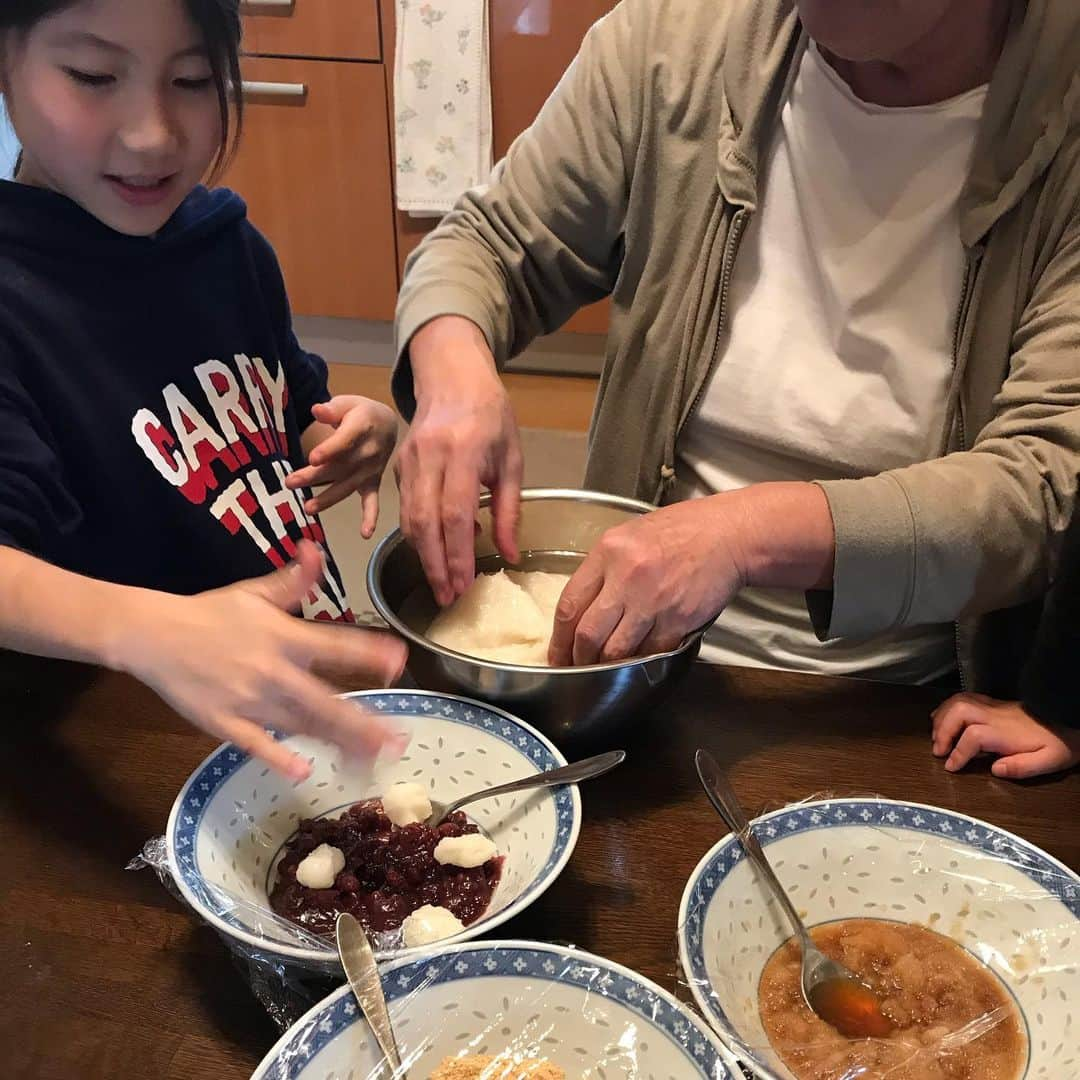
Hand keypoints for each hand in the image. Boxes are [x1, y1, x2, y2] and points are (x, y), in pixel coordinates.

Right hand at [116, 542, 408, 779]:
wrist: (154, 635)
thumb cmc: (211, 613)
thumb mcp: (254, 592)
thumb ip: (292, 580)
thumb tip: (316, 551)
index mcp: (283, 636)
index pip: (334, 645)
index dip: (368, 652)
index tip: (399, 660)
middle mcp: (272, 671)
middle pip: (324, 700)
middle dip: (362, 722)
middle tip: (395, 739)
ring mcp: (249, 701)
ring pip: (300, 726)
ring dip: (336, 742)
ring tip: (369, 758)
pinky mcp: (224, 724)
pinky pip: (256, 744)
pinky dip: (278, 757)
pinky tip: (302, 770)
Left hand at [287, 396, 397, 537]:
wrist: (387, 424)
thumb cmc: (360, 413)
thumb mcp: (348, 403)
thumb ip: (332, 408)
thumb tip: (317, 410)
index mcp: (361, 429)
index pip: (344, 442)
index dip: (330, 450)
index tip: (312, 459)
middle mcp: (367, 452)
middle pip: (339, 466)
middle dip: (315, 476)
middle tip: (289, 482)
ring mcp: (370, 471)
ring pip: (347, 485)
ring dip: (328, 498)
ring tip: (308, 507)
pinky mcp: (371, 483)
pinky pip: (372, 501)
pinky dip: (370, 517)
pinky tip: (365, 534)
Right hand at [395, 316, 523, 605]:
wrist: (453, 379)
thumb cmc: (491, 418)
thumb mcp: (512, 460)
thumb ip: (509, 510)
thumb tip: (510, 556)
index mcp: (463, 452)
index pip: (455, 514)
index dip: (458, 554)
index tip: (464, 584)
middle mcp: (429, 457)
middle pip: (425, 522)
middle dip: (435, 565)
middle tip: (447, 597)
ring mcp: (407, 461)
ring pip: (408, 519)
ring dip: (423, 556)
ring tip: (441, 585)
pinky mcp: (397, 466)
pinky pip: (404, 509)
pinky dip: (417, 536)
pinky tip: (435, 554)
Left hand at [548, 498, 749, 665]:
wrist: (729, 535)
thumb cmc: (682, 531)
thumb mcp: (630, 534)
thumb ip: (604, 566)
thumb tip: (584, 602)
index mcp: (609, 552)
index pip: (570, 603)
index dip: (559, 637)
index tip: (556, 653)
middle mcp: (627, 577)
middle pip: (588, 634)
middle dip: (578, 659)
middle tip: (575, 669)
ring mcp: (653, 602)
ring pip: (617, 650)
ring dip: (606, 666)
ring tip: (602, 670)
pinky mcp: (678, 620)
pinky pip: (650, 652)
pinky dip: (640, 661)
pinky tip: (636, 661)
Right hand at [931, 693, 1079, 779]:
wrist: (1068, 719)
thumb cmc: (1059, 743)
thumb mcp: (1049, 761)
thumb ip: (1022, 767)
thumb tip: (995, 769)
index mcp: (1005, 732)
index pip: (972, 737)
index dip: (957, 752)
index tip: (950, 766)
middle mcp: (994, 715)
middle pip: (959, 712)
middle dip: (942, 730)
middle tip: (938, 750)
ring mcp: (992, 705)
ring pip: (958, 702)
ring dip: (942, 717)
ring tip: (936, 735)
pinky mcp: (992, 702)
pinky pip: (964, 697)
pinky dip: (948, 706)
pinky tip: (944, 717)